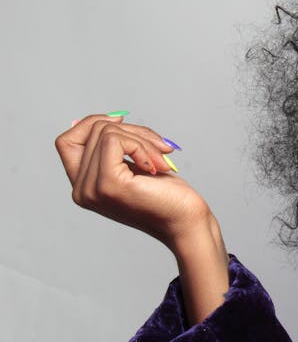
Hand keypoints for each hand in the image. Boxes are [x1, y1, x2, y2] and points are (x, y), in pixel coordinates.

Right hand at [56, 114, 228, 323]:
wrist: (186, 222)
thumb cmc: (167, 195)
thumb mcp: (134, 165)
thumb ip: (112, 149)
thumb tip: (97, 119)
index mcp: (83, 186)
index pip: (67, 141)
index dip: (92, 123)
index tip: (122, 122)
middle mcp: (81, 190)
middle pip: (93, 131)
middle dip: (133, 131)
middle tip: (160, 148)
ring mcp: (92, 189)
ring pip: (106, 133)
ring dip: (143, 139)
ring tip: (161, 160)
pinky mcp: (108, 184)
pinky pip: (114, 140)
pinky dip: (141, 145)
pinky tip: (156, 166)